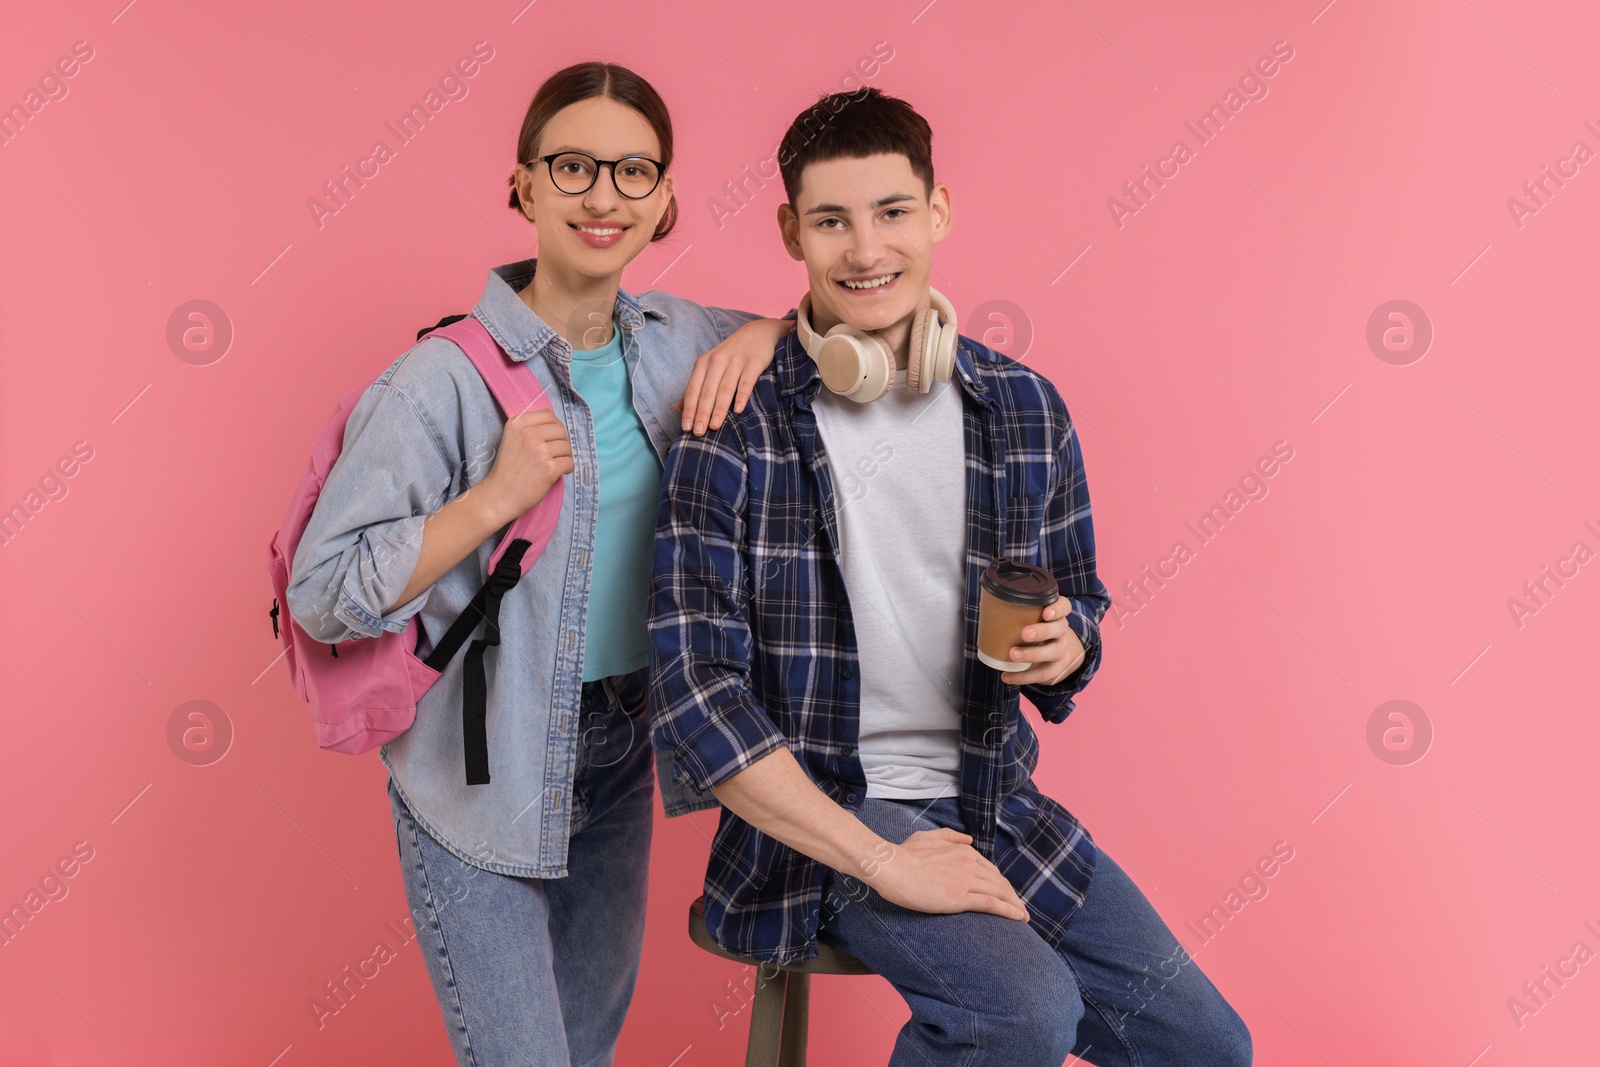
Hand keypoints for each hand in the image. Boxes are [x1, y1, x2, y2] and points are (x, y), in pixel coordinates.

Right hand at [476, 408, 573, 523]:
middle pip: (560, 430)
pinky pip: (569, 462)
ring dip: (564, 456)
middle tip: (554, 454)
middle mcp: (528, 434)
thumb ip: (529, 428)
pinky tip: (558, 473)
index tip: (551, 438)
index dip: (554, 427)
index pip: (548, 415)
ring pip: (567, 447)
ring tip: (553, 465)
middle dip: (561, 442)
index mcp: (517, 423)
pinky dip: (567, 469)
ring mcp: (540, 451)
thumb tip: (556, 424)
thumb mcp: (511, 439)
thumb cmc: (507, 469)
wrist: (499, 495)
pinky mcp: (549, 468)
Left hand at [677, 318, 789, 435]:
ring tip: (715, 426)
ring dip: (719, 408)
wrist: (758, 333)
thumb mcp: (711, 366)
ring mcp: (736, 361)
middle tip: (698, 432)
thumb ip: (697, 386)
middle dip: (702, 413)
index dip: (689, 409)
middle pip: (707, 391)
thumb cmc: (731, 356)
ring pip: (725, 387)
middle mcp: (717, 361)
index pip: (693, 389)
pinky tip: (738, 409)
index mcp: (704, 363)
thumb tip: (678, 408)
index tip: (686, 428)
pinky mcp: (753, 362)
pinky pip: (746, 381)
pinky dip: (742, 395)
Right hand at [859, 828, 1029, 920]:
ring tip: (1023, 915)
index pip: (989, 869)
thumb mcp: (929, 836)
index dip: (1000, 882)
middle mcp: (969, 864)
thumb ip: (951, 836)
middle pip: (999, 881)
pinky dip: (1009, 910)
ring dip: (1015, 904)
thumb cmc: (904, 853)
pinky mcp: (960, 898)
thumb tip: (969, 840)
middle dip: (1012, 895)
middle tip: (1019, 906)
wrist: (891, 867)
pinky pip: (992, 904)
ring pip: (999, 892)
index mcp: (963, 851)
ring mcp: (966, 881)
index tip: (1005, 892)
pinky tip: (1018, 917)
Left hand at [999, 600, 1085, 686]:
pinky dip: (1024, 677)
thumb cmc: (1033, 629)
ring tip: (1013, 654)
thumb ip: (1015, 611)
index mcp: (1055, 615)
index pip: (1063, 606)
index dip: (1057, 609)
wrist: (1054, 653)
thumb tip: (987, 604)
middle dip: (1042, 631)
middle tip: (1024, 634)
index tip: (1045, 613)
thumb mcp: (1029, 618)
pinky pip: (1043, 674)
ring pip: (1053, 651)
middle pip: (1059, 628)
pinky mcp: (1056, 668)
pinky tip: (1007, 677)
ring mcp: (1061, 649)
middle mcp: (1061, 631)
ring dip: (1032, 654)